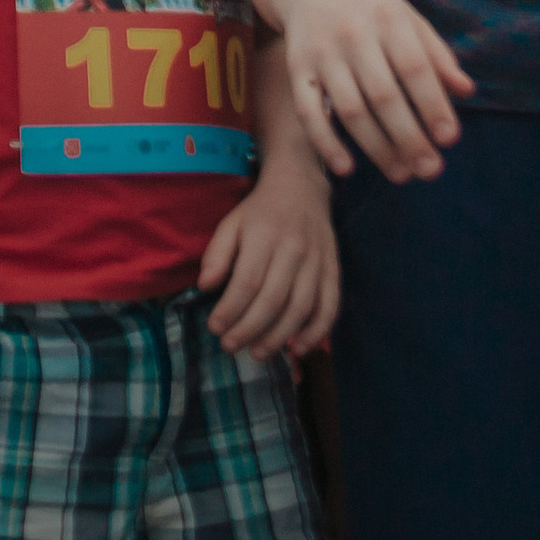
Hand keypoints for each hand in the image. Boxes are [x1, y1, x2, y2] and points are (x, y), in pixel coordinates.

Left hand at [199, 161, 338, 357]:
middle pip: (273, 299)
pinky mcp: (334, 271)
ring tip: (256, 353)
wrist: (302, 186)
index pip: (247, 281)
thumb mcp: (231, 222)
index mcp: (264, 234)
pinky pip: (329, 307)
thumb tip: (206, 287)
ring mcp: (318, 261)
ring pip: (301, 308)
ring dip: (278, 337)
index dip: (230, 310)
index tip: (215, 328)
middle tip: (230, 347)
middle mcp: (294, 249)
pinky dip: (316, 333)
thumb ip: (217, 254)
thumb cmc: (260, 210)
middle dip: (249, 330)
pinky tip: (297, 349)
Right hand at [271, 0, 471, 180]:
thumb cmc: (370, 6)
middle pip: (383, 95)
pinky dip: (325, 142)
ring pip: (349, 109)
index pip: (414, 67)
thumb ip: (436, 53)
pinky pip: (307, 111)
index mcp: (387, 19)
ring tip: (401, 174)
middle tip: (430, 170)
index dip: (432, 105)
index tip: (449, 139)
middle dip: (409, 138)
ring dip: (376, 147)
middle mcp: (353, 35)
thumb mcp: (407, 17)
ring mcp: (322, 53)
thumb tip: (466, 90)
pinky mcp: (297, 68)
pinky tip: (346, 168)